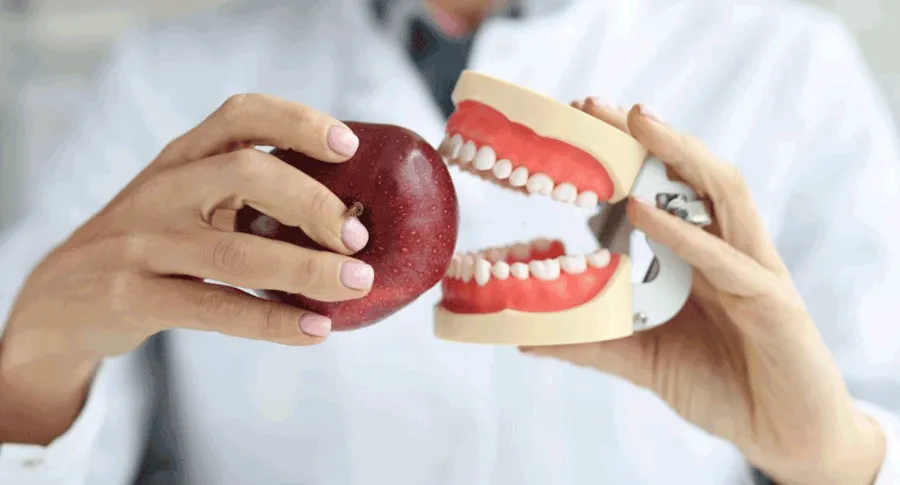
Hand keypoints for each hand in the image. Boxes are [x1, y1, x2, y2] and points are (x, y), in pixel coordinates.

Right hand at [0, 94, 371, 442]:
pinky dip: (271, 320)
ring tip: (356, 282)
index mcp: (183, 158)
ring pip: (234, 253)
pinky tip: (314, 330)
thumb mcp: (183, 199)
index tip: (347, 146)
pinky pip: (213, 309)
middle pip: (246, 174)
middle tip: (358, 236)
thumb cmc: (148, 241)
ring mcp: (144, 244)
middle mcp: (164, 191)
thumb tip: (346, 214)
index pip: (241, 115)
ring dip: (307, 269)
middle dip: (313, 203)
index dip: (298, 122)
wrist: (59, 296)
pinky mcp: (134, 297)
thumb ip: (243, 193)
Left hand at [521, 99, 886, 484]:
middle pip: (689, 174)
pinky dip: (684, 233)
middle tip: (592, 104)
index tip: (574, 127)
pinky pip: (726, 259)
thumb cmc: (721, 386)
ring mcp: (752, 269)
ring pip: (722, 193)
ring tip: (635, 124)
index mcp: (698, 255)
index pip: (663, 188)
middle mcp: (726, 249)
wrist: (787, 436)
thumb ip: (592, 342)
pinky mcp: (772, 302)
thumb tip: (526, 335)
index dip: (622, 155)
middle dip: (645, 135)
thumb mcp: (642, 359)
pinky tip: (644, 213)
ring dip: (679, 154)